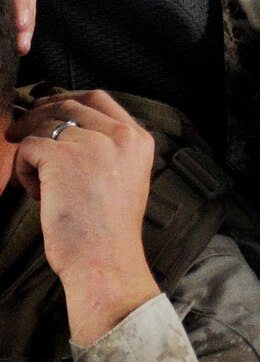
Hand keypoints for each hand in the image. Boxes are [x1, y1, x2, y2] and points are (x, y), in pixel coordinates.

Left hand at [9, 91, 159, 343]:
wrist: (105, 263)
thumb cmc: (108, 232)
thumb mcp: (126, 178)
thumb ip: (109, 149)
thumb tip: (67, 129)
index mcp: (137, 138)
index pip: (98, 98)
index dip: (67, 99)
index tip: (47, 109)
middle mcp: (118, 135)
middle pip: (68, 105)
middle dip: (38, 114)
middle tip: (19, 130)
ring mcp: (91, 144)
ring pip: (45, 124)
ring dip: (31, 147)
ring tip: (34, 179)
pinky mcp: (62, 158)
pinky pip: (28, 147)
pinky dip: (23, 168)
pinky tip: (36, 193)